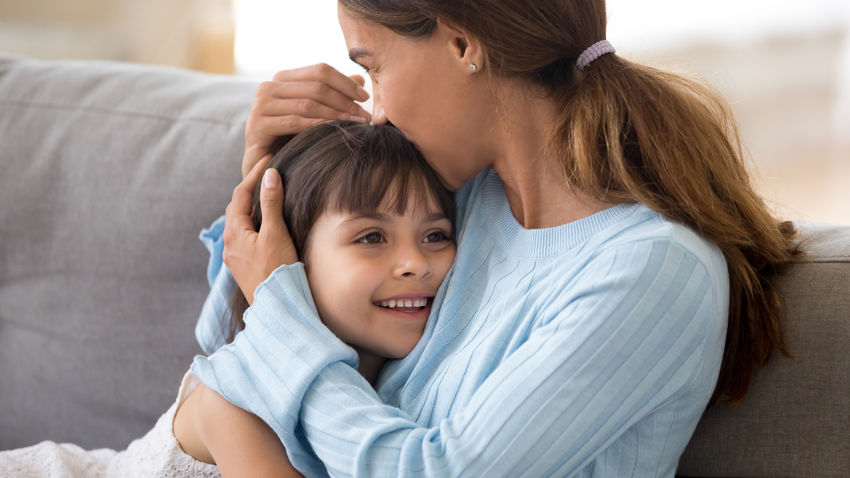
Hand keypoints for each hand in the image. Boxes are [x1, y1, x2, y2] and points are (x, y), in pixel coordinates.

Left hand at [223, 156, 297, 304]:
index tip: (267, 159)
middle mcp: (229, 244)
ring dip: (252, 207)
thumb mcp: (276, 233)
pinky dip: (255, 223)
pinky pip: (245, 236)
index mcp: (234, 233)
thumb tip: (269, 175)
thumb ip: (271, 203)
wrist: (277, 307)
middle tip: (266, 174)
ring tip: (266, 195)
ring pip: (240, 223)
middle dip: (250, 189)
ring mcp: (235, 257)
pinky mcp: (244, 267)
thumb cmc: (277, 270)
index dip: (254, 175)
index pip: (240, 194)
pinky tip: (266, 225)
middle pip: (237, 208)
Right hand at [242, 64, 370, 177]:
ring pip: (306, 103)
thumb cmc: (291, 139)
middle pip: (315, 86)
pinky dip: (315, 125)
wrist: (265, 167)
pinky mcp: (257, 126)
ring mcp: (260, 106)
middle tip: (363, 115)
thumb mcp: (315, 114)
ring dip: (335, 114)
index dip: (345, 82)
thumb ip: (333, 94)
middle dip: (344, 101)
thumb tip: (360, 78)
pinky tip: (332, 130)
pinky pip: (292, 122)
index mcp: (282, 79)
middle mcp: (268, 87)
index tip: (365, 98)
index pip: (319, 71)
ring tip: (354, 124)